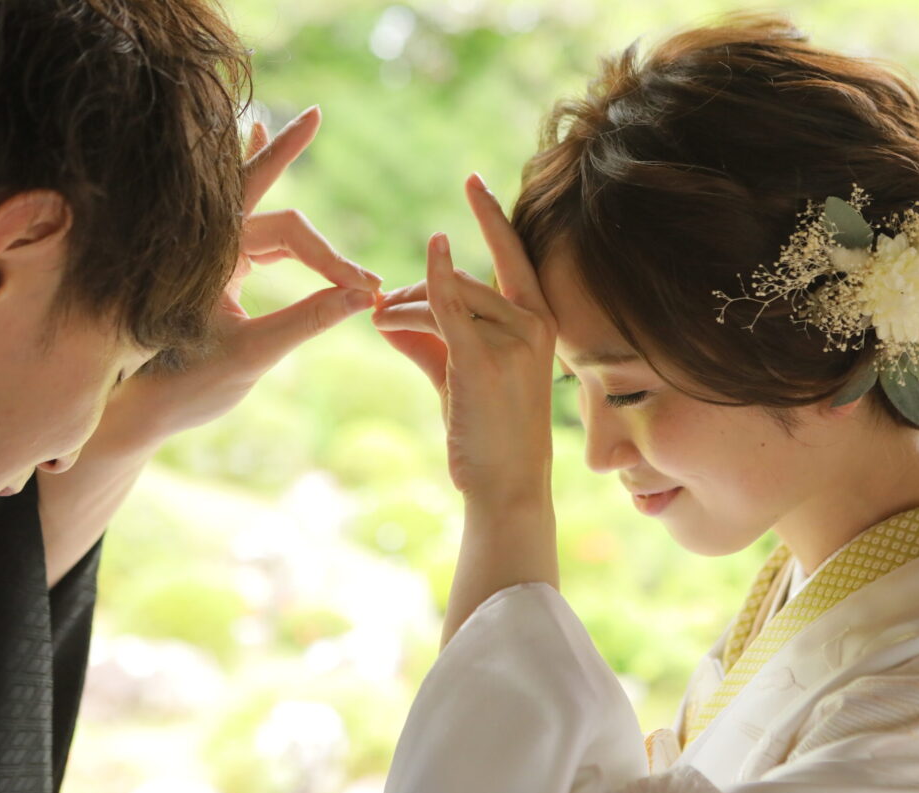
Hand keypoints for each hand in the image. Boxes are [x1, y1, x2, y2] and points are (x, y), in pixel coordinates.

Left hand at [129, 106, 381, 440]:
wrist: (133, 413)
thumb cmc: (184, 386)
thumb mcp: (253, 354)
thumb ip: (308, 320)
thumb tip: (362, 297)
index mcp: (209, 254)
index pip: (289, 231)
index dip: (333, 259)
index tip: (369, 291)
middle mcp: (201, 243)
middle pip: (265, 198)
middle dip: (290, 160)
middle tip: (317, 117)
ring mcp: (203, 254)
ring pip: (253, 207)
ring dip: (278, 179)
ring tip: (291, 126)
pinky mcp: (208, 269)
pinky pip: (239, 223)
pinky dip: (251, 193)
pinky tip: (251, 149)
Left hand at [372, 174, 556, 509]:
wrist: (506, 485)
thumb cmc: (489, 433)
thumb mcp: (461, 377)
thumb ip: (429, 341)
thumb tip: (387, 317)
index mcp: (539, 322)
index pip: (514, 257)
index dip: (493, 217)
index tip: (472, 182)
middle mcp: (535, 324)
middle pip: (466, 281)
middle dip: (418, 290)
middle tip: (380, 303)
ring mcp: (515, 340)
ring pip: (447, 299)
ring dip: (404, 308)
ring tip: (379, 322)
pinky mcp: (484, 359)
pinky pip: (449, 306)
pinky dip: (431, 281)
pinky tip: (422, 262)